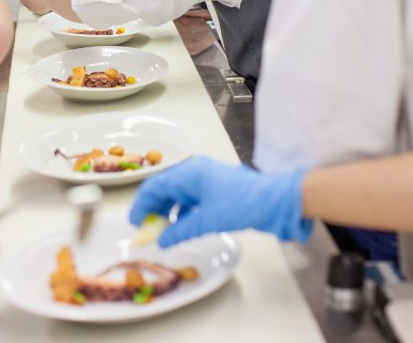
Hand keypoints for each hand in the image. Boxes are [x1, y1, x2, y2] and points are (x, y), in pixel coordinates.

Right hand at [129, 157, 311, 246]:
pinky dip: (182, 214)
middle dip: (153, 209)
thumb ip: (181, 230)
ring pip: (177, 196)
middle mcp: (195, 173)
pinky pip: (190, 201)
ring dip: (167, 213)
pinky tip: (181, 228)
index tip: (135, 224)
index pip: (155, 186)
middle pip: (164, 189)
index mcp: (190, 172)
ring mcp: (206, 181)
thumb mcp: (208, 219)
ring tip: (163, 232)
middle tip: (146, 230)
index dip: (141, 205)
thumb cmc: (244, 203)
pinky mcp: (215, 191)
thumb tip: (162, 241)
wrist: (277, 201)